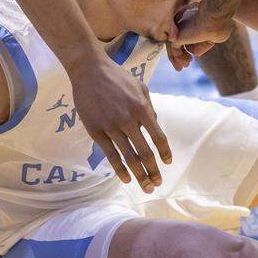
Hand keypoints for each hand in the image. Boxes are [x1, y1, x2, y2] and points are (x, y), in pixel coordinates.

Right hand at [69, 55, 171, 192]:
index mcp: (142, 108)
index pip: (158, 137)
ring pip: (129, 157)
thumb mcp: (140, 87)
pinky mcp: (96, 131)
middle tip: (157, 184)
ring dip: (139, 175)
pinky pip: (111, 155)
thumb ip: (149, 107)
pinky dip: (120, 169)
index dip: (164, 152)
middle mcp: (128, 120)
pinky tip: (126, 179)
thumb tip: (154, 126)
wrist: (89, 71)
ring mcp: (111, 127)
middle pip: (145, 152)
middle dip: (153, 171)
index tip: (167, 163)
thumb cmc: (117, 77)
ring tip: (146, 186)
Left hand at [173, 4, 232, 60]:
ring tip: (185, 67)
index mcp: (190, 20)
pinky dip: (177, 59)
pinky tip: (184, 65)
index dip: (189, 46)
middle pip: (178, 40)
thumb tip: (196, 54)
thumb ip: (203, 45)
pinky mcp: (176, 37)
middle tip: (187, 64)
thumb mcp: (212, 37)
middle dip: (182, 53)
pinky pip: (174, 50)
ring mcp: (178, 30)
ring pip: (174, 46)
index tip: (193, 56)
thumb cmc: (218, 25)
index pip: (186, 35)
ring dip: (178, 58)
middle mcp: (182, 23)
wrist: (215, 19)